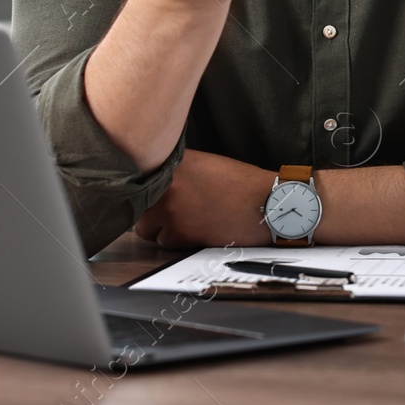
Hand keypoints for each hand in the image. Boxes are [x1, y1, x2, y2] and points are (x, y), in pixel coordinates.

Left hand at [133, 150, 273, 248]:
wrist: (266, 203)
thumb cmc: (242, 186)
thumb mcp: (205, 164)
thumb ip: (176, 172)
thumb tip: (151, 183)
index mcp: (174, 162)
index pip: (138, 179)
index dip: (144, 192)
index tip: (150, 196)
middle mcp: (167, 182)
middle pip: (137, 206)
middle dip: (153, 213)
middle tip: (178, 212)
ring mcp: (170, 207)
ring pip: (146, 228)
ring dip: (164, 229)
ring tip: (192, 221)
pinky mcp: (178, 231)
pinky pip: (164, 242)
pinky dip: (179, 241)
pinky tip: (200, 230)